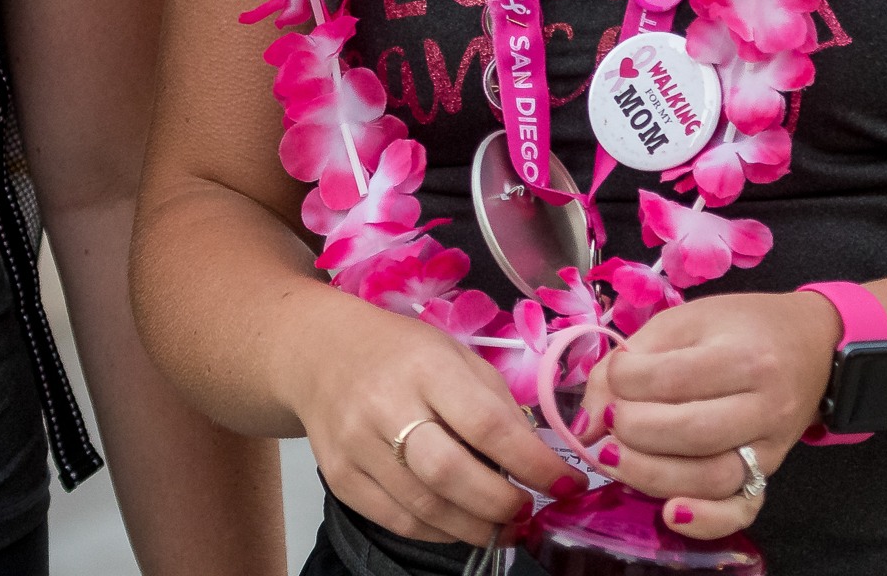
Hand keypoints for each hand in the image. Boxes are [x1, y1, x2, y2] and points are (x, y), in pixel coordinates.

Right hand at [279, 291, 584, 544]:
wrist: (320, 354)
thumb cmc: (401, 353)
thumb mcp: (457, 356)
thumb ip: (497, 405)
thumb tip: (538, 463)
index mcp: (426, 366)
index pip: (486, 424)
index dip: (532, 462)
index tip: (566, 483)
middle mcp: (385, 405)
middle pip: (449, 473)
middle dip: (500, 505)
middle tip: (529, 515)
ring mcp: (356, 446)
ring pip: (423, 507)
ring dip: (475, 528)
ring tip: (505, 529)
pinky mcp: (339, 479)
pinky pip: (397, 520)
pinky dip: (438, 532)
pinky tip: (462, 524)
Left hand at [573, 290, 838, 540]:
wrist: (810, 344)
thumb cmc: (741, 326)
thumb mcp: (684, 321)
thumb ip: (630, 360)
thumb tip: (586, 421)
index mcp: (743, 354)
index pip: (671, 378)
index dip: (625, 381)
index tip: (617, 377)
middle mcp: (764, 405)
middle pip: (690, 432)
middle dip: (632, 430)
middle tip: (609, 420)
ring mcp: (770, 446)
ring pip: (709, 478)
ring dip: (649, 474)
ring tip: (615, 457)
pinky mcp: (769, 473)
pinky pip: (742, 510)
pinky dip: (705, 520)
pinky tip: (669, 512)